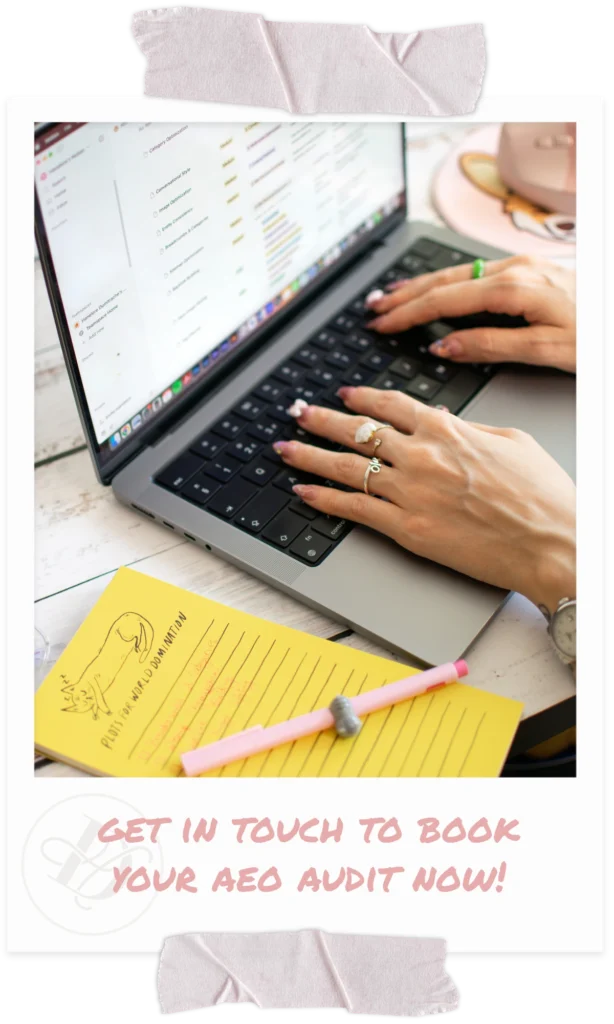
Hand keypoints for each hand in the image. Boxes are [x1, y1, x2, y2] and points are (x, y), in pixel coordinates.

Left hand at [275, 387, 575, 612]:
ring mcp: (410, 492)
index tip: (343, 395)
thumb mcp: (512, 441)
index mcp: (448, 430)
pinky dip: (323, 499)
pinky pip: (353, 508)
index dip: (362, 398)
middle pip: (357, 429)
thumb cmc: (541, 496)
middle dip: (321, 418)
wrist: (551, 542)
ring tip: (285, 446)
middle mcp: (422, 455)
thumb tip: (444, 422)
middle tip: (297, 412)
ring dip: (309, 454)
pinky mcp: (406, 529)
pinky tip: (303, 492)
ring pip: (346, 466)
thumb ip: (470, 429)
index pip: (391, 405)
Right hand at [366, 255, 575, 372]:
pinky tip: (434, 288)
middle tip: (372, 307)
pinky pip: (474, 274)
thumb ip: (490, 346)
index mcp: (514, 288)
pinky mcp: (529, 271)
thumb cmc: (594, 336)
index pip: (445, 299)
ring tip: (391, 295)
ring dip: (420, 285)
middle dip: (404, 294)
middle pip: (444, 280)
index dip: (408, 313)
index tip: (381, 324)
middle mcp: (514, 270)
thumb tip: (444, 348)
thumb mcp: (544, 350)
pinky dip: (446, 282)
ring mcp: (521, 266)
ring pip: (457, 273)